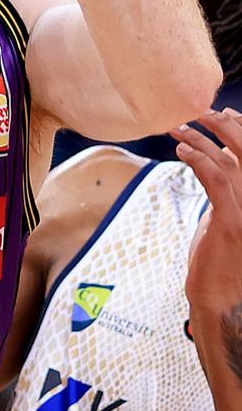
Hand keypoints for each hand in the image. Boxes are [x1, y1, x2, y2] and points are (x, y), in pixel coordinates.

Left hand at [171, 108, 241, 312]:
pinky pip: (216, 182)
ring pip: (229, 162)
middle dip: (223, 125)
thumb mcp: (229, 214)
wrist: (221, 298)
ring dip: (200, 140)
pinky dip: (199, 161)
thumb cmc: (221, 256)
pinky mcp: (232, 222)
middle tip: (198, 112)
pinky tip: (182, 152)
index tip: (223, 112)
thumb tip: (218, 156)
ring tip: (177, 129)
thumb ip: (227, 187)